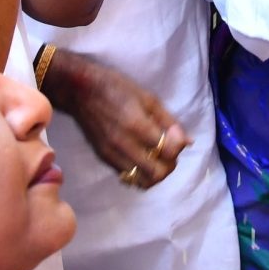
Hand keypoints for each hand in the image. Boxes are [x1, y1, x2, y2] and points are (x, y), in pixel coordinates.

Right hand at [45, 51, 187, 188]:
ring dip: (155, 173)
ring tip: (156, 158)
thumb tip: (187, 141)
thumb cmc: (117, 88)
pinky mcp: (104, 158)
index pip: (167, 151)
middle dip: (169, 165)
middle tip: (168, 151)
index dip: (177, 147)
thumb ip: (168, 121)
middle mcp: (124, 145)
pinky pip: (128, 177)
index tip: (175, 137)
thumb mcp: (148, 98)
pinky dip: (140, 173)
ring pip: (142, 181)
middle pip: (157, 174)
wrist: (80, 90)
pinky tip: (141, 158)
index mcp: (137, 125)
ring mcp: (112, 154)